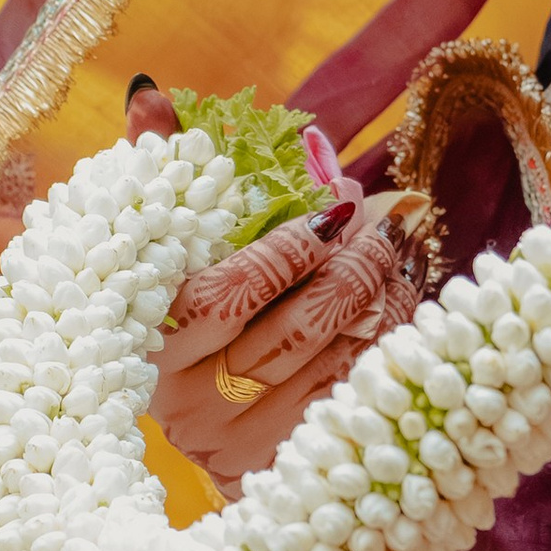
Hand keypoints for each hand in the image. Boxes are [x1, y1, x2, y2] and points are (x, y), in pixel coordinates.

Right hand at [138, 84, 418, 491]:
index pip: (229, 295)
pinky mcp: (289, 457)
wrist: (189, 414)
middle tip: (384, 219)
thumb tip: (149, 93)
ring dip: (382, 293)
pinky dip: (388, 335)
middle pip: (296, 325)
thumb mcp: (157, 246)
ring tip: (401, 242)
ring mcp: (245, 437)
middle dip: (354, 263)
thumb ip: (157, 170)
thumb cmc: (173, 303)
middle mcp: (194, 402)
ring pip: (337, 357)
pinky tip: (402, 293)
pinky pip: (357, 388)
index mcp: (151, 344)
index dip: (289, 248)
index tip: (337, 205)